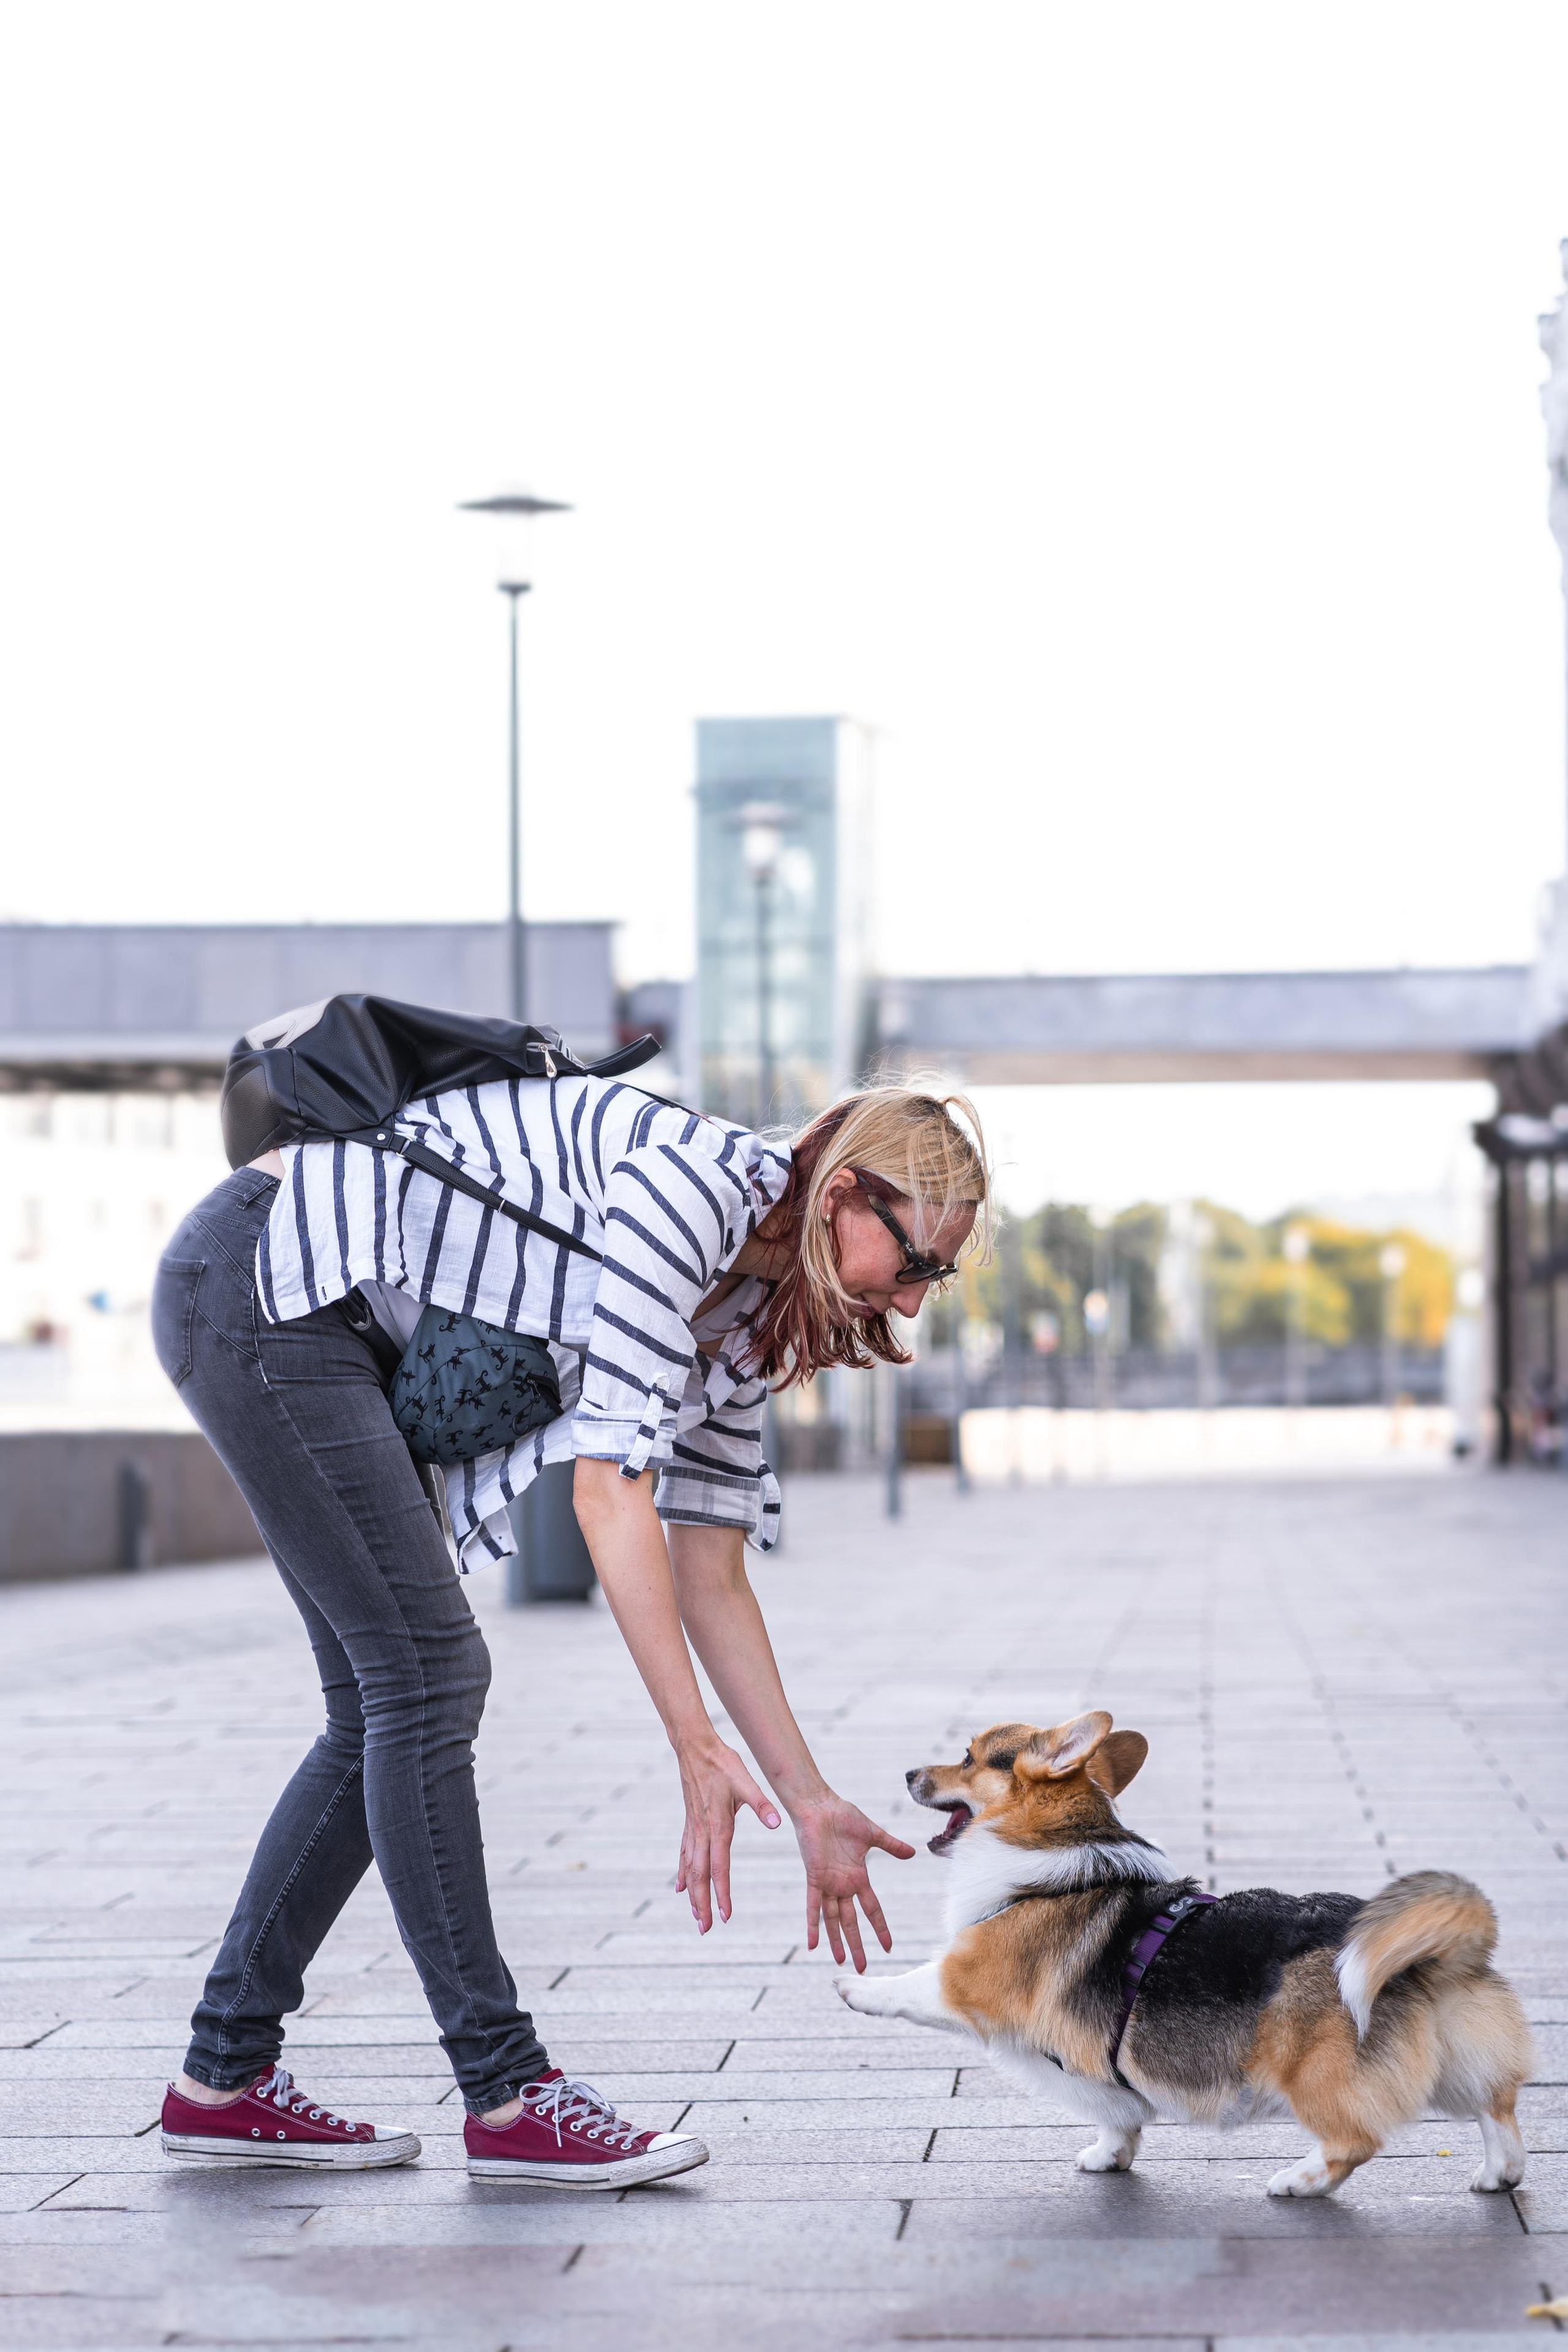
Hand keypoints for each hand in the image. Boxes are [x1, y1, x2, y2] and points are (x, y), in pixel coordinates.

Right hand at [675, 1738, 780, 1931]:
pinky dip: (683, 1873)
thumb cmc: (723, 1763)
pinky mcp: (689, 1823)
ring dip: (693, 1894)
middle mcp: (702, 1832)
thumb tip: (776, 1823)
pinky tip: (681, 1887)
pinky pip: (684, 1854)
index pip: (719, 1867)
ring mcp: (693, 1828)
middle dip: (703, 1904)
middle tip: (705, 1929)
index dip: (722, 1893)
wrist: (695, 1747)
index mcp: (718, 1826)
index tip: (725, 1915)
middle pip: (701, 1875)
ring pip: (690, 1868)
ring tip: (695, 1916)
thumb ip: (761, 1804)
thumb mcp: (746, 1781)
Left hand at [792, 1794, 916, 1970]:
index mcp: (858, 1877)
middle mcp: (843, 1886)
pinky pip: (813, 1906)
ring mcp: (828, 1884)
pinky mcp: (814, 1878)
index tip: (888, 1947)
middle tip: (863, 1968)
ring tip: (841, 1962)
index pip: (872, 1909)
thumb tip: (913, 1852)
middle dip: (857, 1945)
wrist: (820, 1806)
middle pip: (851, 1922)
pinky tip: (813, 1944)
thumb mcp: (872, 1834)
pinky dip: (813, 1925)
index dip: (880, 1928)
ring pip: (833, 1920)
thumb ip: (891, 1846)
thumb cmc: (844, 1816)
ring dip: (837, 1941)